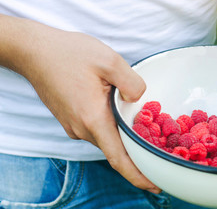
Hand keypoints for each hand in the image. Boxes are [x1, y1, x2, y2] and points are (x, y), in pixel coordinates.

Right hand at [1, 17, 160, 192]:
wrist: (34, 51)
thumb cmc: (69, 54)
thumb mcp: (109, 61)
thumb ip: (132, 83)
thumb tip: (139, 100)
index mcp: (93, 119)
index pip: (119, 158)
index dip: (138, 176)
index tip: (155, 185)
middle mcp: (81, 129)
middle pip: (115, 151)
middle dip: (137, 156)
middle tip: (162, 154)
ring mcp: (73, 125)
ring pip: (106, 139)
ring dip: (124, 139)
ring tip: (147, 134)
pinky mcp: (71, 119)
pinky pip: (96, 130)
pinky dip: (112, 130)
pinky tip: (123, 118)